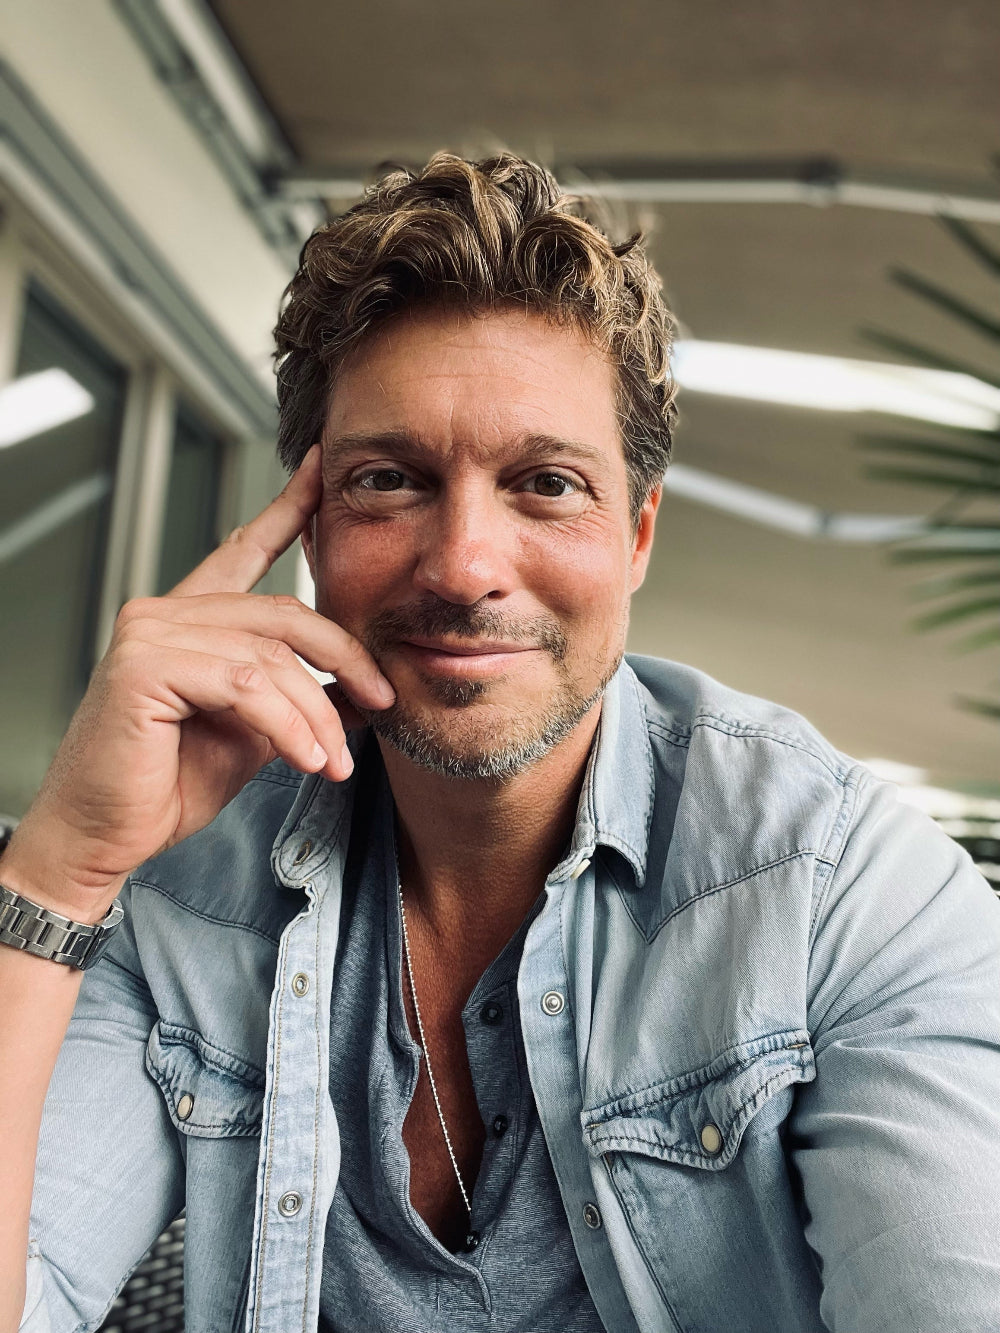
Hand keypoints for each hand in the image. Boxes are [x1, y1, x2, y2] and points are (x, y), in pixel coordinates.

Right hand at [0, 444, 393, 917]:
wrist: (104, 837)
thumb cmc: (166, 786)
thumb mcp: (253, 733)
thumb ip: (292, 695)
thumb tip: (355, 687)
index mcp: (189, 619)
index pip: (245, 549)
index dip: (289, 509)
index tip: (323, 471)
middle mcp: (165, 612)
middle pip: (284, 613)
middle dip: (344, 658)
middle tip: (382, 700)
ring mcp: (150, 632)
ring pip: (271, 657)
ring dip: (315, 715)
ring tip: (335, 762)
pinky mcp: (144, 665)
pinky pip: (245, 685)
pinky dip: (288, 727)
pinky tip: (307, 760)